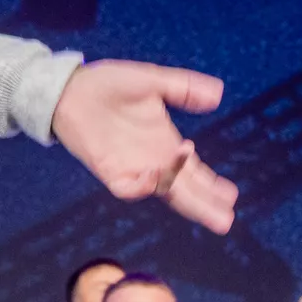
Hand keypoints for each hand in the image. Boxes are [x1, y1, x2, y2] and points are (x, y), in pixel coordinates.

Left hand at [51, 60, 238, 232]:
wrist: (70, 87)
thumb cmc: (109, 85)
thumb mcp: (152, 81)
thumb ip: (183, 88)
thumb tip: (217, 92)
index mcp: (166, 145)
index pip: (195, 171)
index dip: (212, 185)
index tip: (232, 196)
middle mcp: (153, 161)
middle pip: (184, 190)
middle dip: (205, 205)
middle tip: (226, 219)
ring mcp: (131, 167)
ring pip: (162, 192)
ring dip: (182, 202)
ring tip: (206, 211)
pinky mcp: (108, 168)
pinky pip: (126, 187)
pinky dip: (140, 187)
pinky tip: (155, 181)